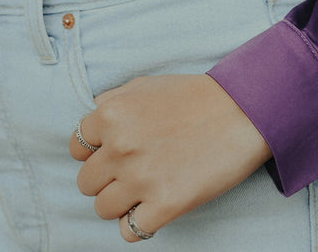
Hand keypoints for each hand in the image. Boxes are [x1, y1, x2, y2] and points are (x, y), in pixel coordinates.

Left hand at [68, 73, 270, 241]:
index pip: (76, 148)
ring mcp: (141, 179)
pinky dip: (139, 224)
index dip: (93, 153)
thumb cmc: (194, 97)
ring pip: (103, 209)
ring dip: (121, 203)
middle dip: (106, 179)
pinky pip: (129, 231)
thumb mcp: (145, 85)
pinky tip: (154, 208)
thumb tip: (93, 120)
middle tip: (131, 172)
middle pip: (86, 183)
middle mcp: (120, 147)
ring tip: (144, 190)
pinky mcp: (165, 206)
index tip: (112, 153)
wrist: (242, 112)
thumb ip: (112, 101)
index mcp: (111, 114)